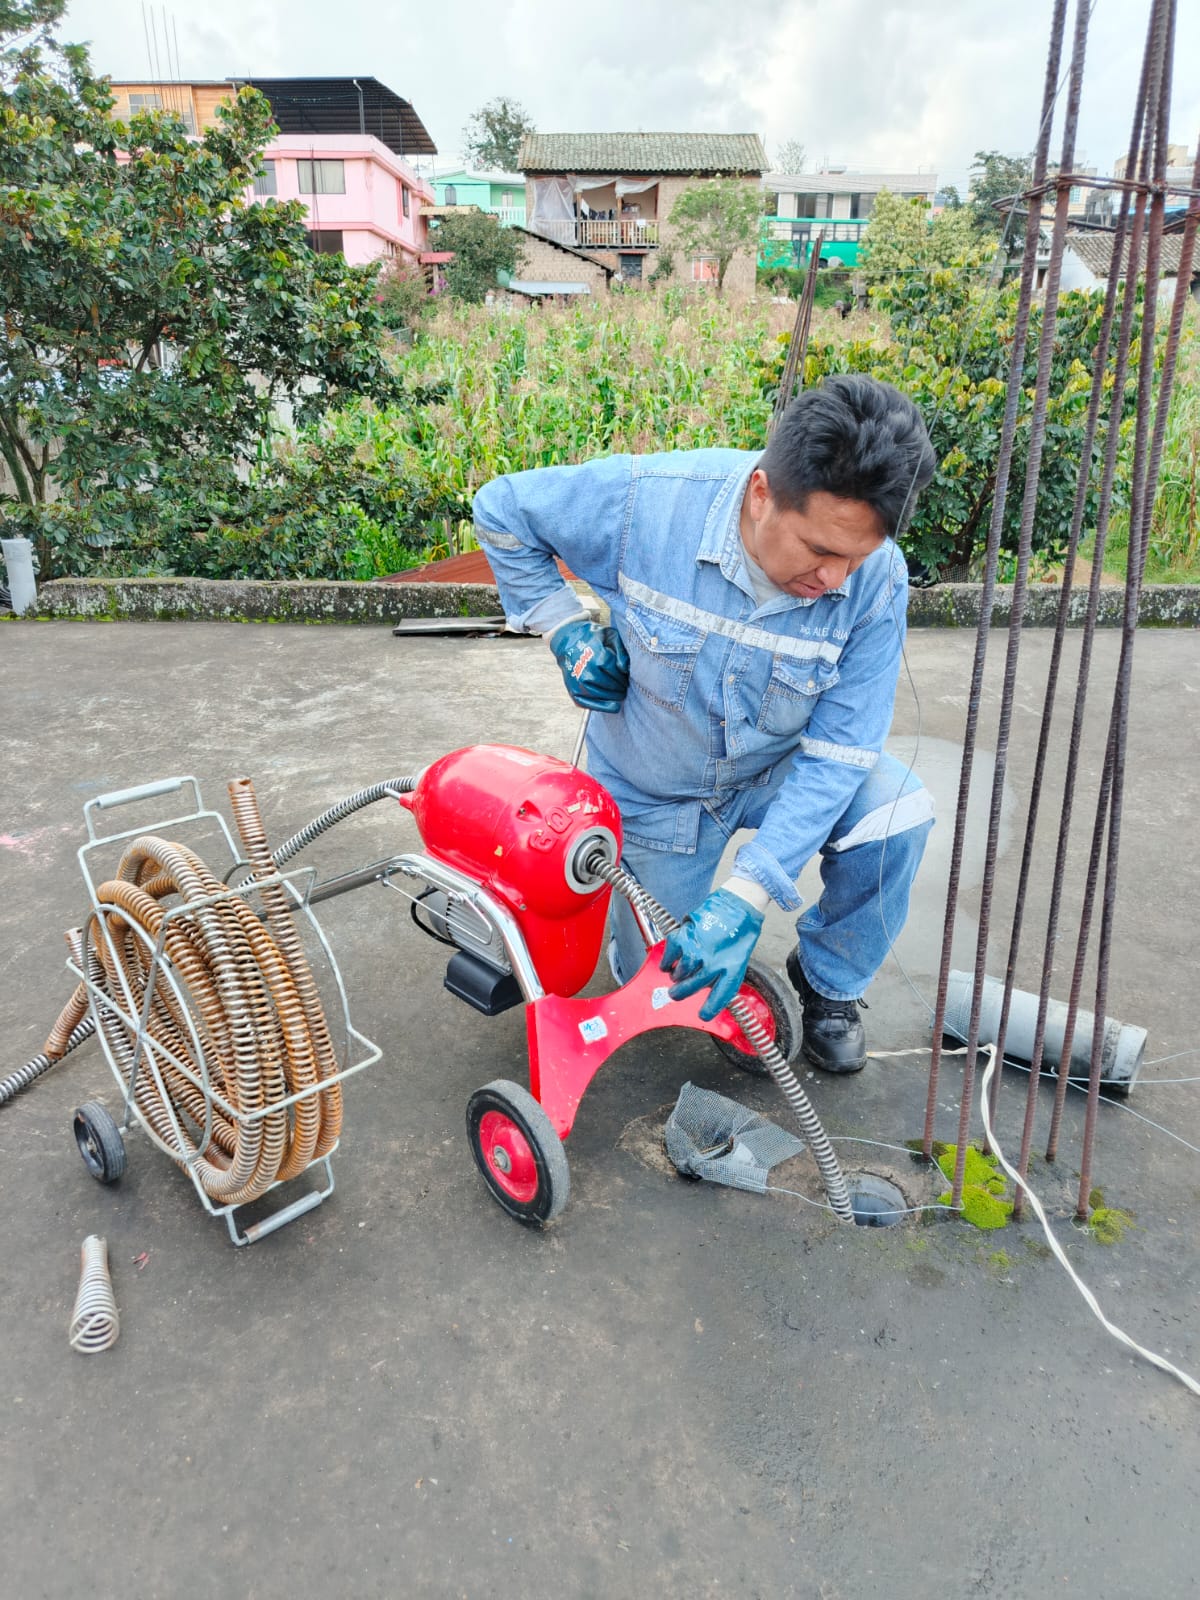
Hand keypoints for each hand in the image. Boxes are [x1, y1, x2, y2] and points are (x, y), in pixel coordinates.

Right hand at [548, 619, 629, 712]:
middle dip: (620, 687)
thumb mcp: (610, 636)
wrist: (568, 641)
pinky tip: (614, 706)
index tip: (626, 676)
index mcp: (597, 656)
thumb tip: (625, 669)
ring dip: (614, 697)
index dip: (623, 676)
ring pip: (601, 695)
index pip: (615, 672)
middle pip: (609, 685)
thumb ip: (621, 651)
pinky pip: (589, 704)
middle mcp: (586, 671)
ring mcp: (578, 683)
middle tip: (624, 687)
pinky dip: (602, 707)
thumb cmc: (593, 639)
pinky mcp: (573, 691)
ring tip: (620, 694)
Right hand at [660, 889, 763, 1021]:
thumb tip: (707, 990)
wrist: (737, 906)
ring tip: (679, 971)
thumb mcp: (738, 961)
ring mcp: (696, 952)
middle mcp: (712, 964)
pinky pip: (668, 959)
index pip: (718, 998)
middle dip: (680, 994)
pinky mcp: (682, 938)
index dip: (709, 1010)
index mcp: (730, 971)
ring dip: (676, 976)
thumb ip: (723, 977)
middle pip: (689, 989)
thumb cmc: (739, 934)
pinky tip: (671, 962)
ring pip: (677, 975)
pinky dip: (667, 962)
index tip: (702, 1015)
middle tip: (675, 994)